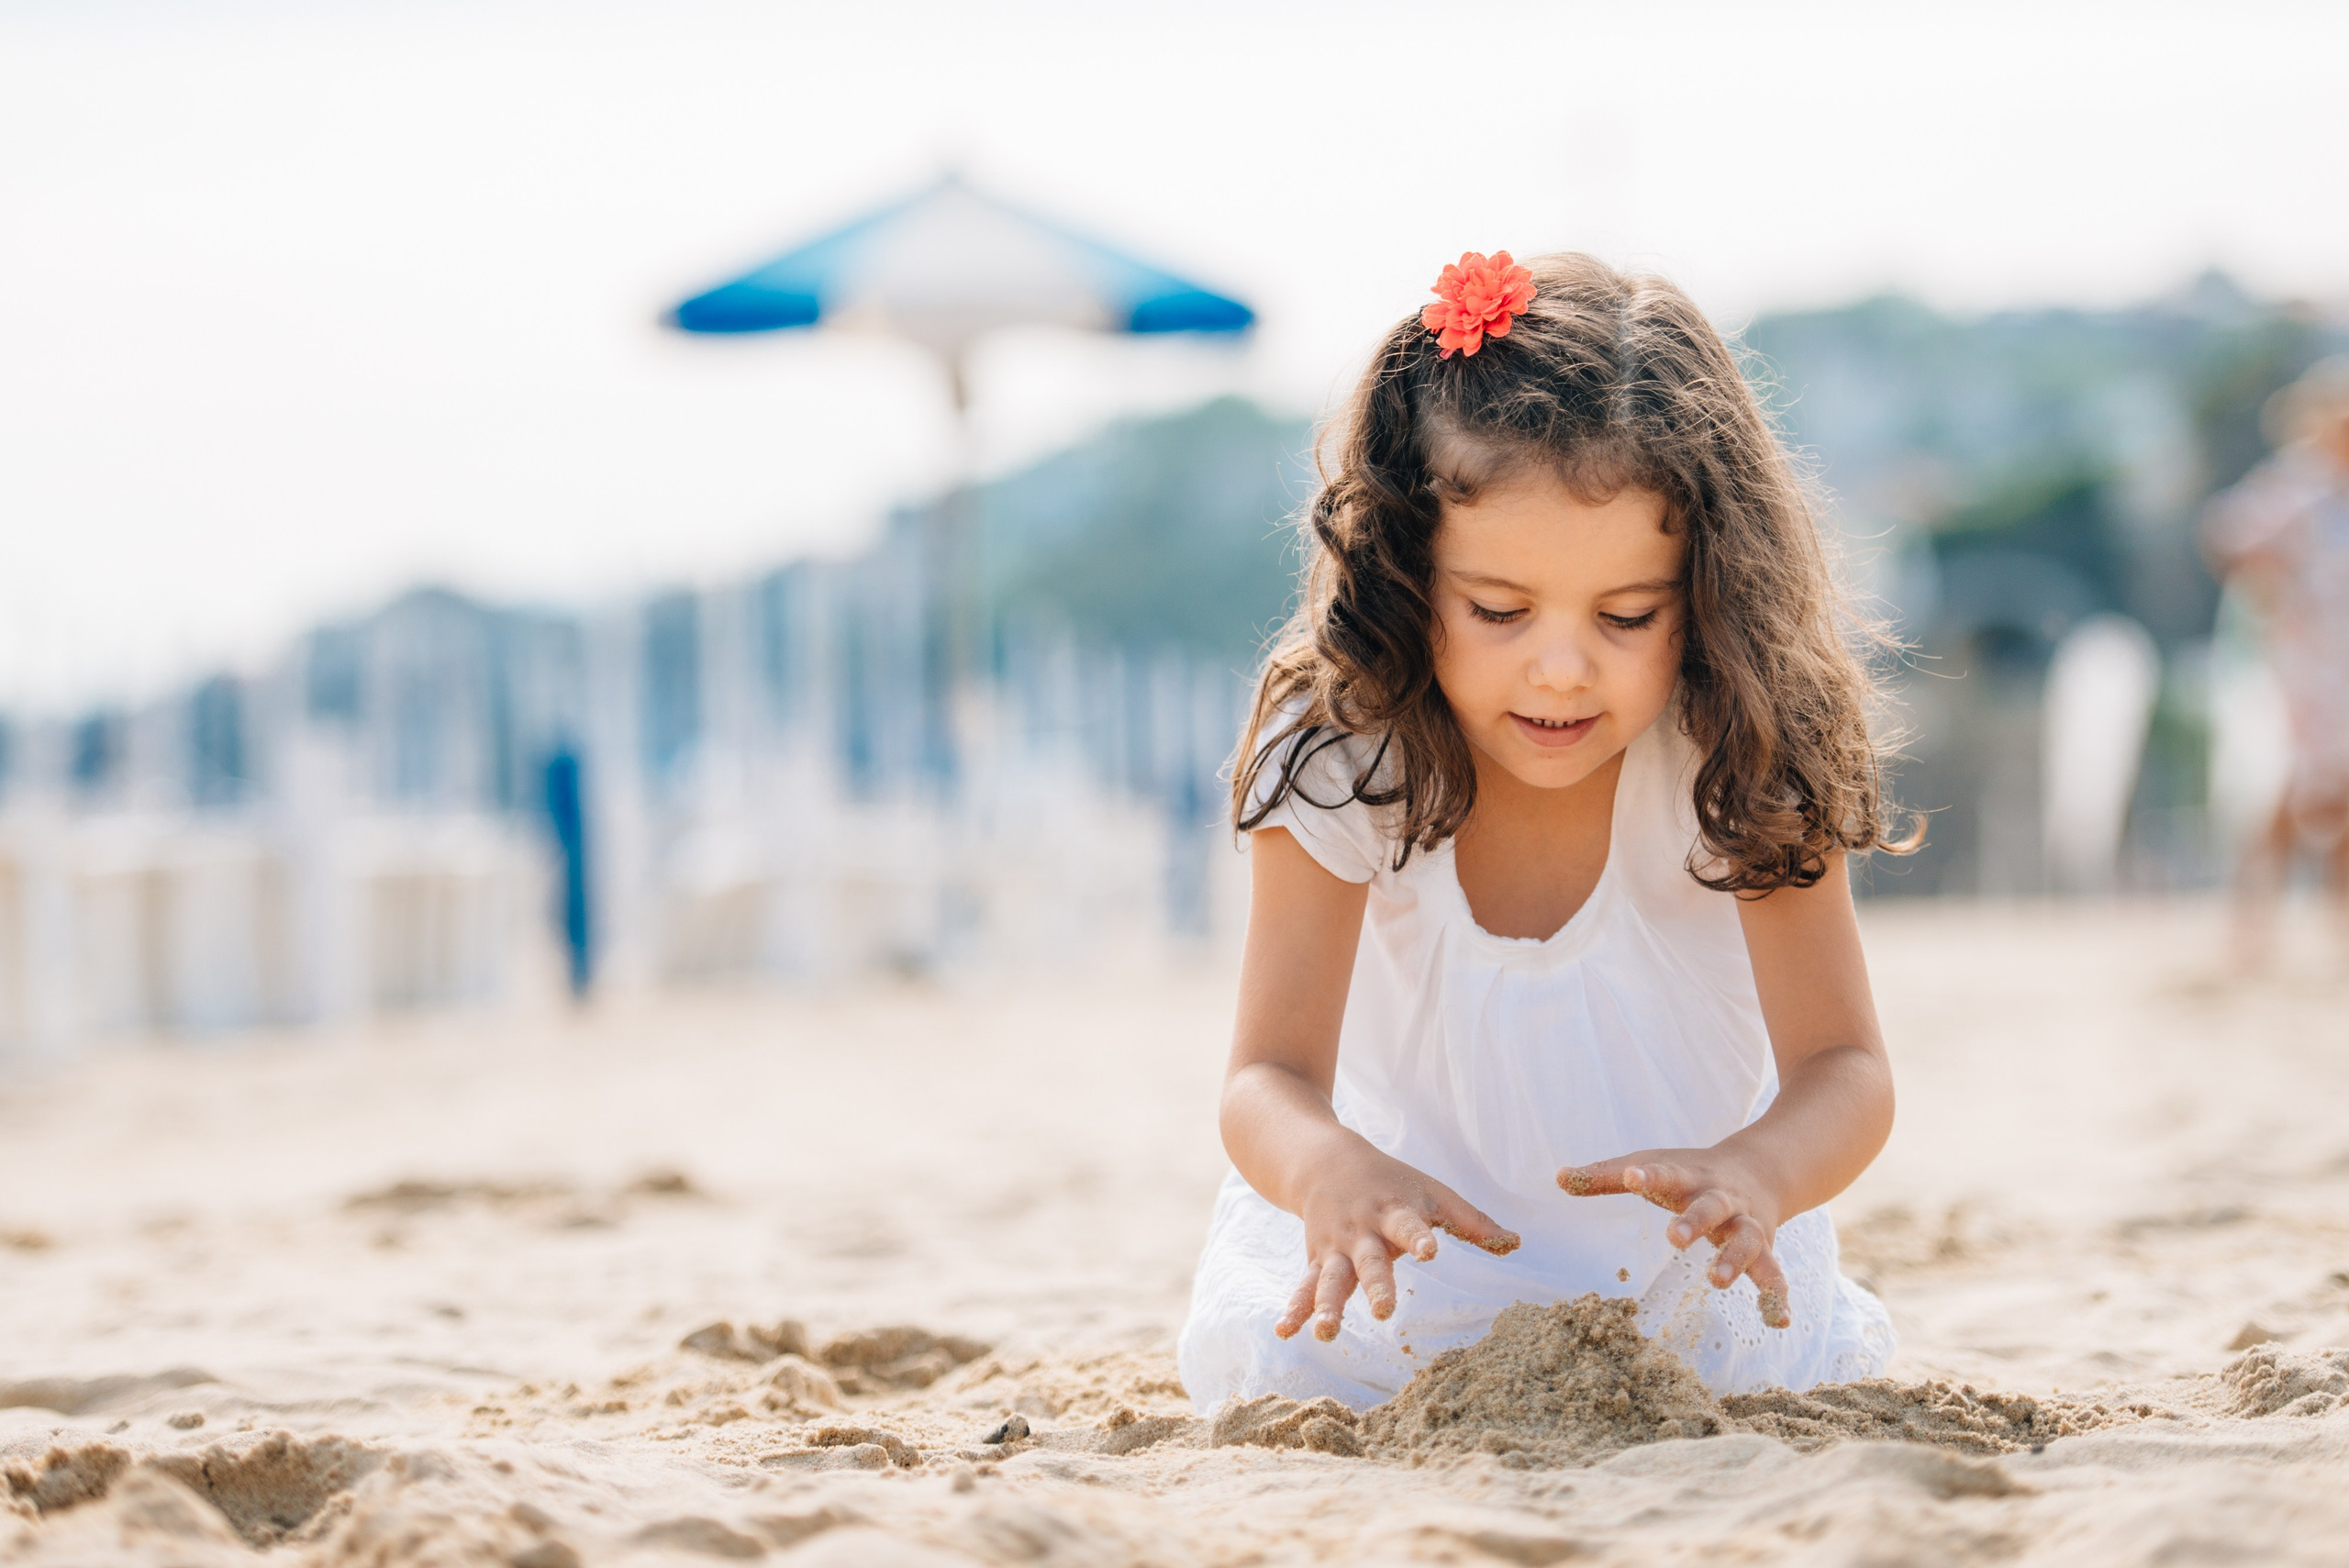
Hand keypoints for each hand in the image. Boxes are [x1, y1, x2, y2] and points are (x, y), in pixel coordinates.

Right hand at [1275, 1140, 1519, 1342]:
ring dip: (1327, 1306)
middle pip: (1369, 1262)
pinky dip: (1294, 1309)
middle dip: (1376, 1286)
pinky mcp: (1316, 1261)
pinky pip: (1303, 1287)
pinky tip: (1284, 1332)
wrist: (1322, 1161)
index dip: (1419, 1238)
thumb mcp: (1432, 1193)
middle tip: (1385, 1311)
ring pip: (1330, 1280)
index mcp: (1393, 1212)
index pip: (1409, 1226)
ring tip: (1326, 1333)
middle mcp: (1361, 1233)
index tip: (1430, 1252)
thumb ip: (1471, 1222)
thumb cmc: (1390, 1182)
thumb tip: (1516, 1245)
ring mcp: (1335, 1249)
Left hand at [1558, 1150, 1791, 1327]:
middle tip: (1673, 1238)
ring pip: (1746, 1240)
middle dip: (1694, 1221)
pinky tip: (1777, 1320)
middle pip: (1710, 1207)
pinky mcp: (1764, 1248)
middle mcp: (1721, 1199)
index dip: (1647, 1175)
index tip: (1630, 1177)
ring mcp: (1746, 1223)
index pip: (1665, 1173)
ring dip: (1734, 1259)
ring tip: (1716, 1280)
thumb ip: (1606, 1176)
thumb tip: (1558, 1178)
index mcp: (1688, 1177)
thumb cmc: (1689, 1173)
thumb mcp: (1653, 1166)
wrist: (1760, 1170)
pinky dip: (1776, 1295)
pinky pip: (1774, 1273)